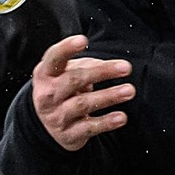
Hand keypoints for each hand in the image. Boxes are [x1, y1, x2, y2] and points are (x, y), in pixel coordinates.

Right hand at [31, 35, 134, 151]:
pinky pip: (89, 128)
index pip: (54, 58)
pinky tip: (121, 117)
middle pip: (74, 80)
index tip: (83, 40)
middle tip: (126, 67)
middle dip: (102, 72)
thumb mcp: (65, 74)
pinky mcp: (68, 135)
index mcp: (45, 74)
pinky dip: (106, 122)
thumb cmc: (62, 91)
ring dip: (109, 96)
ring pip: (83, 104)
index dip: (67, 48)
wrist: (48, 126)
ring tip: (129, 90)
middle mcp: (47, 95)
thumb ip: (85, 65)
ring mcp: (56, 116)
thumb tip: (110, 66)